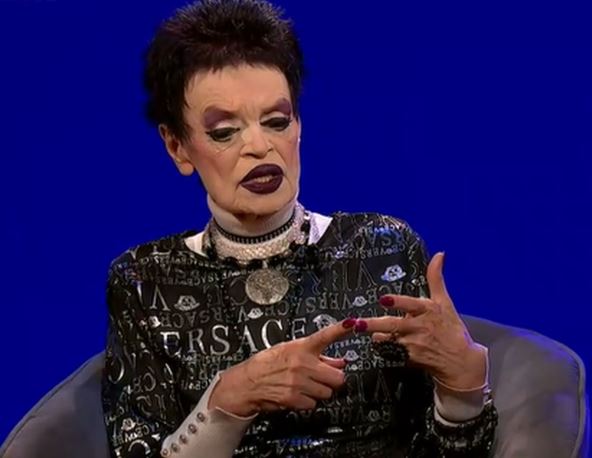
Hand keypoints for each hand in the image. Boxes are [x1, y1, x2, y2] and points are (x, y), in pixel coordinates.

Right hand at [208, 319, 356, 416]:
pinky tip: (298, 394)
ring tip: (306, 386)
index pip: (325, 335)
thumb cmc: (266, 365)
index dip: (341, 329)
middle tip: (323, 377)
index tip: (353, 323)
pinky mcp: (294, 399)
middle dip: (333, 379)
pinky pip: (314, 404)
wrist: (247, 383)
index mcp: (302, 347)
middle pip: (337, 377)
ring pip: (327, 392)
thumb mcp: (289, 351)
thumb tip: (340, 361)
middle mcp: (302, 364)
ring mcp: (299, 382)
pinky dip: (308, 402)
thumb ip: (317, 356)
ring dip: (320, 392)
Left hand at [365, 252, 486, 389]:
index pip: (411, 305)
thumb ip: (436, 278)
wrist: (461, 362)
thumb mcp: (445, 302)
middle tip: (357, 323)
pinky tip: (380, 344)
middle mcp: (419, 327)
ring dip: (376, 335)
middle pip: (393, 325)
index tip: (384, 300)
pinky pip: (391, 351)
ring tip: (364, 331)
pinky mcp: (410, 358)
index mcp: (428, 310)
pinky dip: (384, 347)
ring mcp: (413, 344)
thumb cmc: (452, 329)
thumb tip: (440, 255)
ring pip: (388, 338)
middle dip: (373, 325)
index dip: (398, 303)